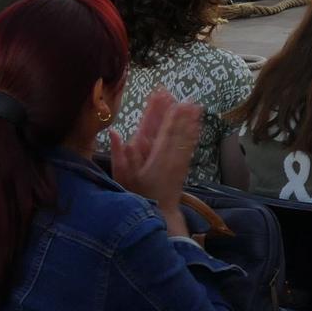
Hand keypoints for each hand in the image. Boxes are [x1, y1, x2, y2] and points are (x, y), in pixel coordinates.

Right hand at [112, 89, 202, 214]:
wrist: (160, 214)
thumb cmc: (138, 195)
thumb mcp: (123, 178)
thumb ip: (119, 155)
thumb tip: (114, 132)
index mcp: (156, 157)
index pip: (162, 130)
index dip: (165, 112)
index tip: (167, 97)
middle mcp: (171, 157)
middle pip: (175, 129)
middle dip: (178, 112)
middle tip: (182, 96)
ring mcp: (179, 161)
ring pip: (186, 136)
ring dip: (190, 120)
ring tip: (195, 105)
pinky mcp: (184, 167)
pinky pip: (190, 146)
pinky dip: (194, 133)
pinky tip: (197, 124)